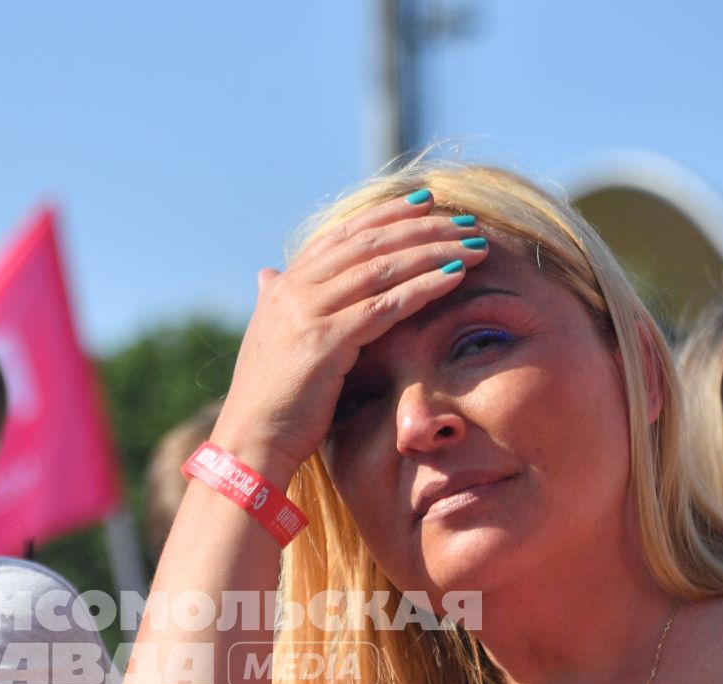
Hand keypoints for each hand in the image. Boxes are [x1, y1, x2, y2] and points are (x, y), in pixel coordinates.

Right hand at [213, 192, 489, 475]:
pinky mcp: (323, 342)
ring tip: (474, 245)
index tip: (425, 202)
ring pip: (381, 268)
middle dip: (421, 227)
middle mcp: (293, 291)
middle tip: (464, 220)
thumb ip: (276, 303)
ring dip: (433, 252)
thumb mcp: (269, 341)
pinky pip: (383, 307)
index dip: (385, 215)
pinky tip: (454, 277)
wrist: (248, 442)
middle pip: (368, 244)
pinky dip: (422, 288)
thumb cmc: (268, 401)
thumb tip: (268, 274)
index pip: (342, 235)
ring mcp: (306, 314)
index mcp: (283, 287)